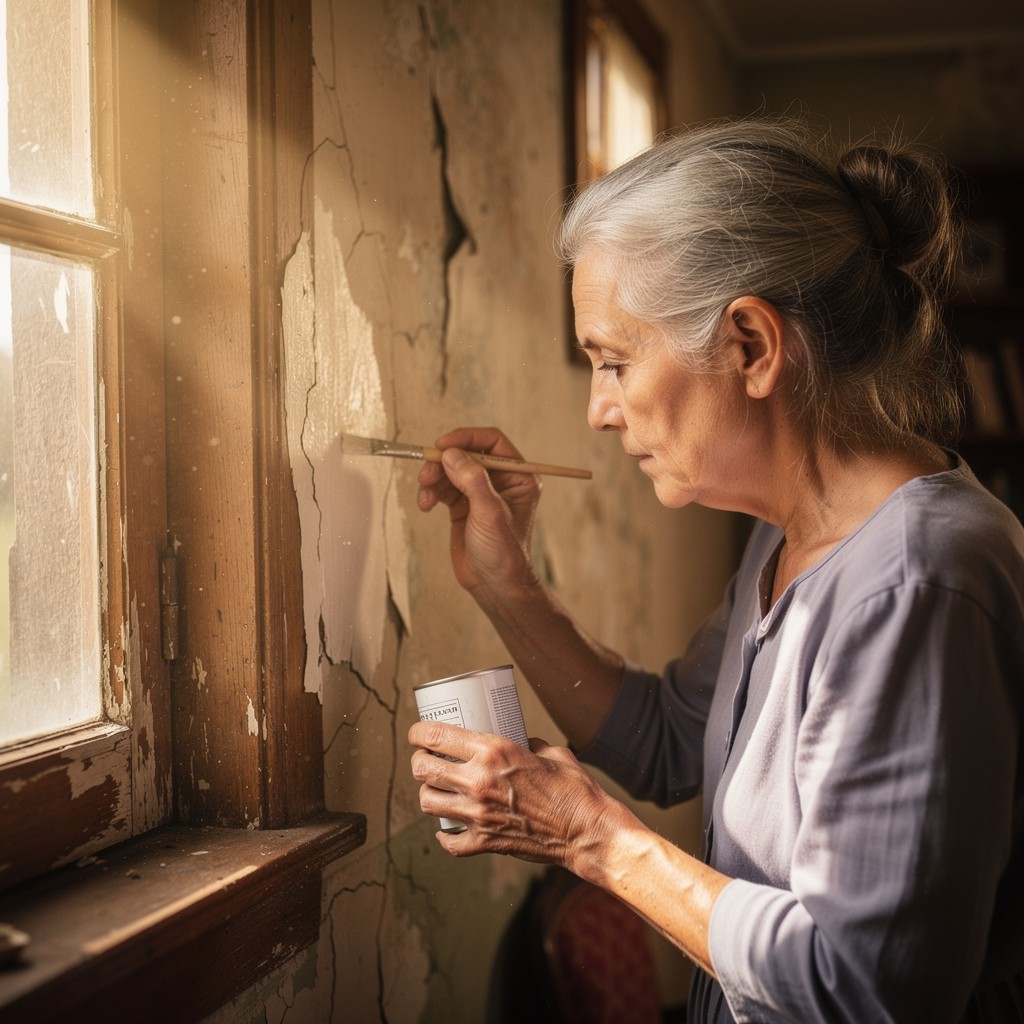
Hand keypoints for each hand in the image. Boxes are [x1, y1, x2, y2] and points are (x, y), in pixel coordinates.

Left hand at [408, 720, 613, 869]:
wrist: (586, 831)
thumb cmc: (574, 790)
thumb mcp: (549, 752)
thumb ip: (527, 743)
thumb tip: (519, 740)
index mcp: (493, 751)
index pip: (436, 736)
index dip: (419, 732)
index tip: (418, 733)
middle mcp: (479, 781)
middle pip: (423, 769)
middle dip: (418, 761)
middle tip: (425, 759)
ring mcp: (478, 814)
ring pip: (428, 802)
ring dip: (428, 793)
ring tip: (437, 789)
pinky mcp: (484, 842)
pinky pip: (449, 841)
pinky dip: (445, 835)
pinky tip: (449, 827)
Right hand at [416, 427, 541, 597]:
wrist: (495, 586)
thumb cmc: (504, 553)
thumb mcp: (490, 513)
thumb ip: (473, 480)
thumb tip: (452, 454)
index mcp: (518, 476)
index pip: (492, 442)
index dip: (466, 438)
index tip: (442, 446)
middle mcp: (501, 481)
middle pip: (466, 454)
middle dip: (444, 462)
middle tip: (426, 474)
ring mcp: (481, 493)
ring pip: (451, 470)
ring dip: (434, 479)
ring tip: (425, 497)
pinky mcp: (464, 506)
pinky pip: (443, 487)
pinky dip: (431, 492)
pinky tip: (426, 505)